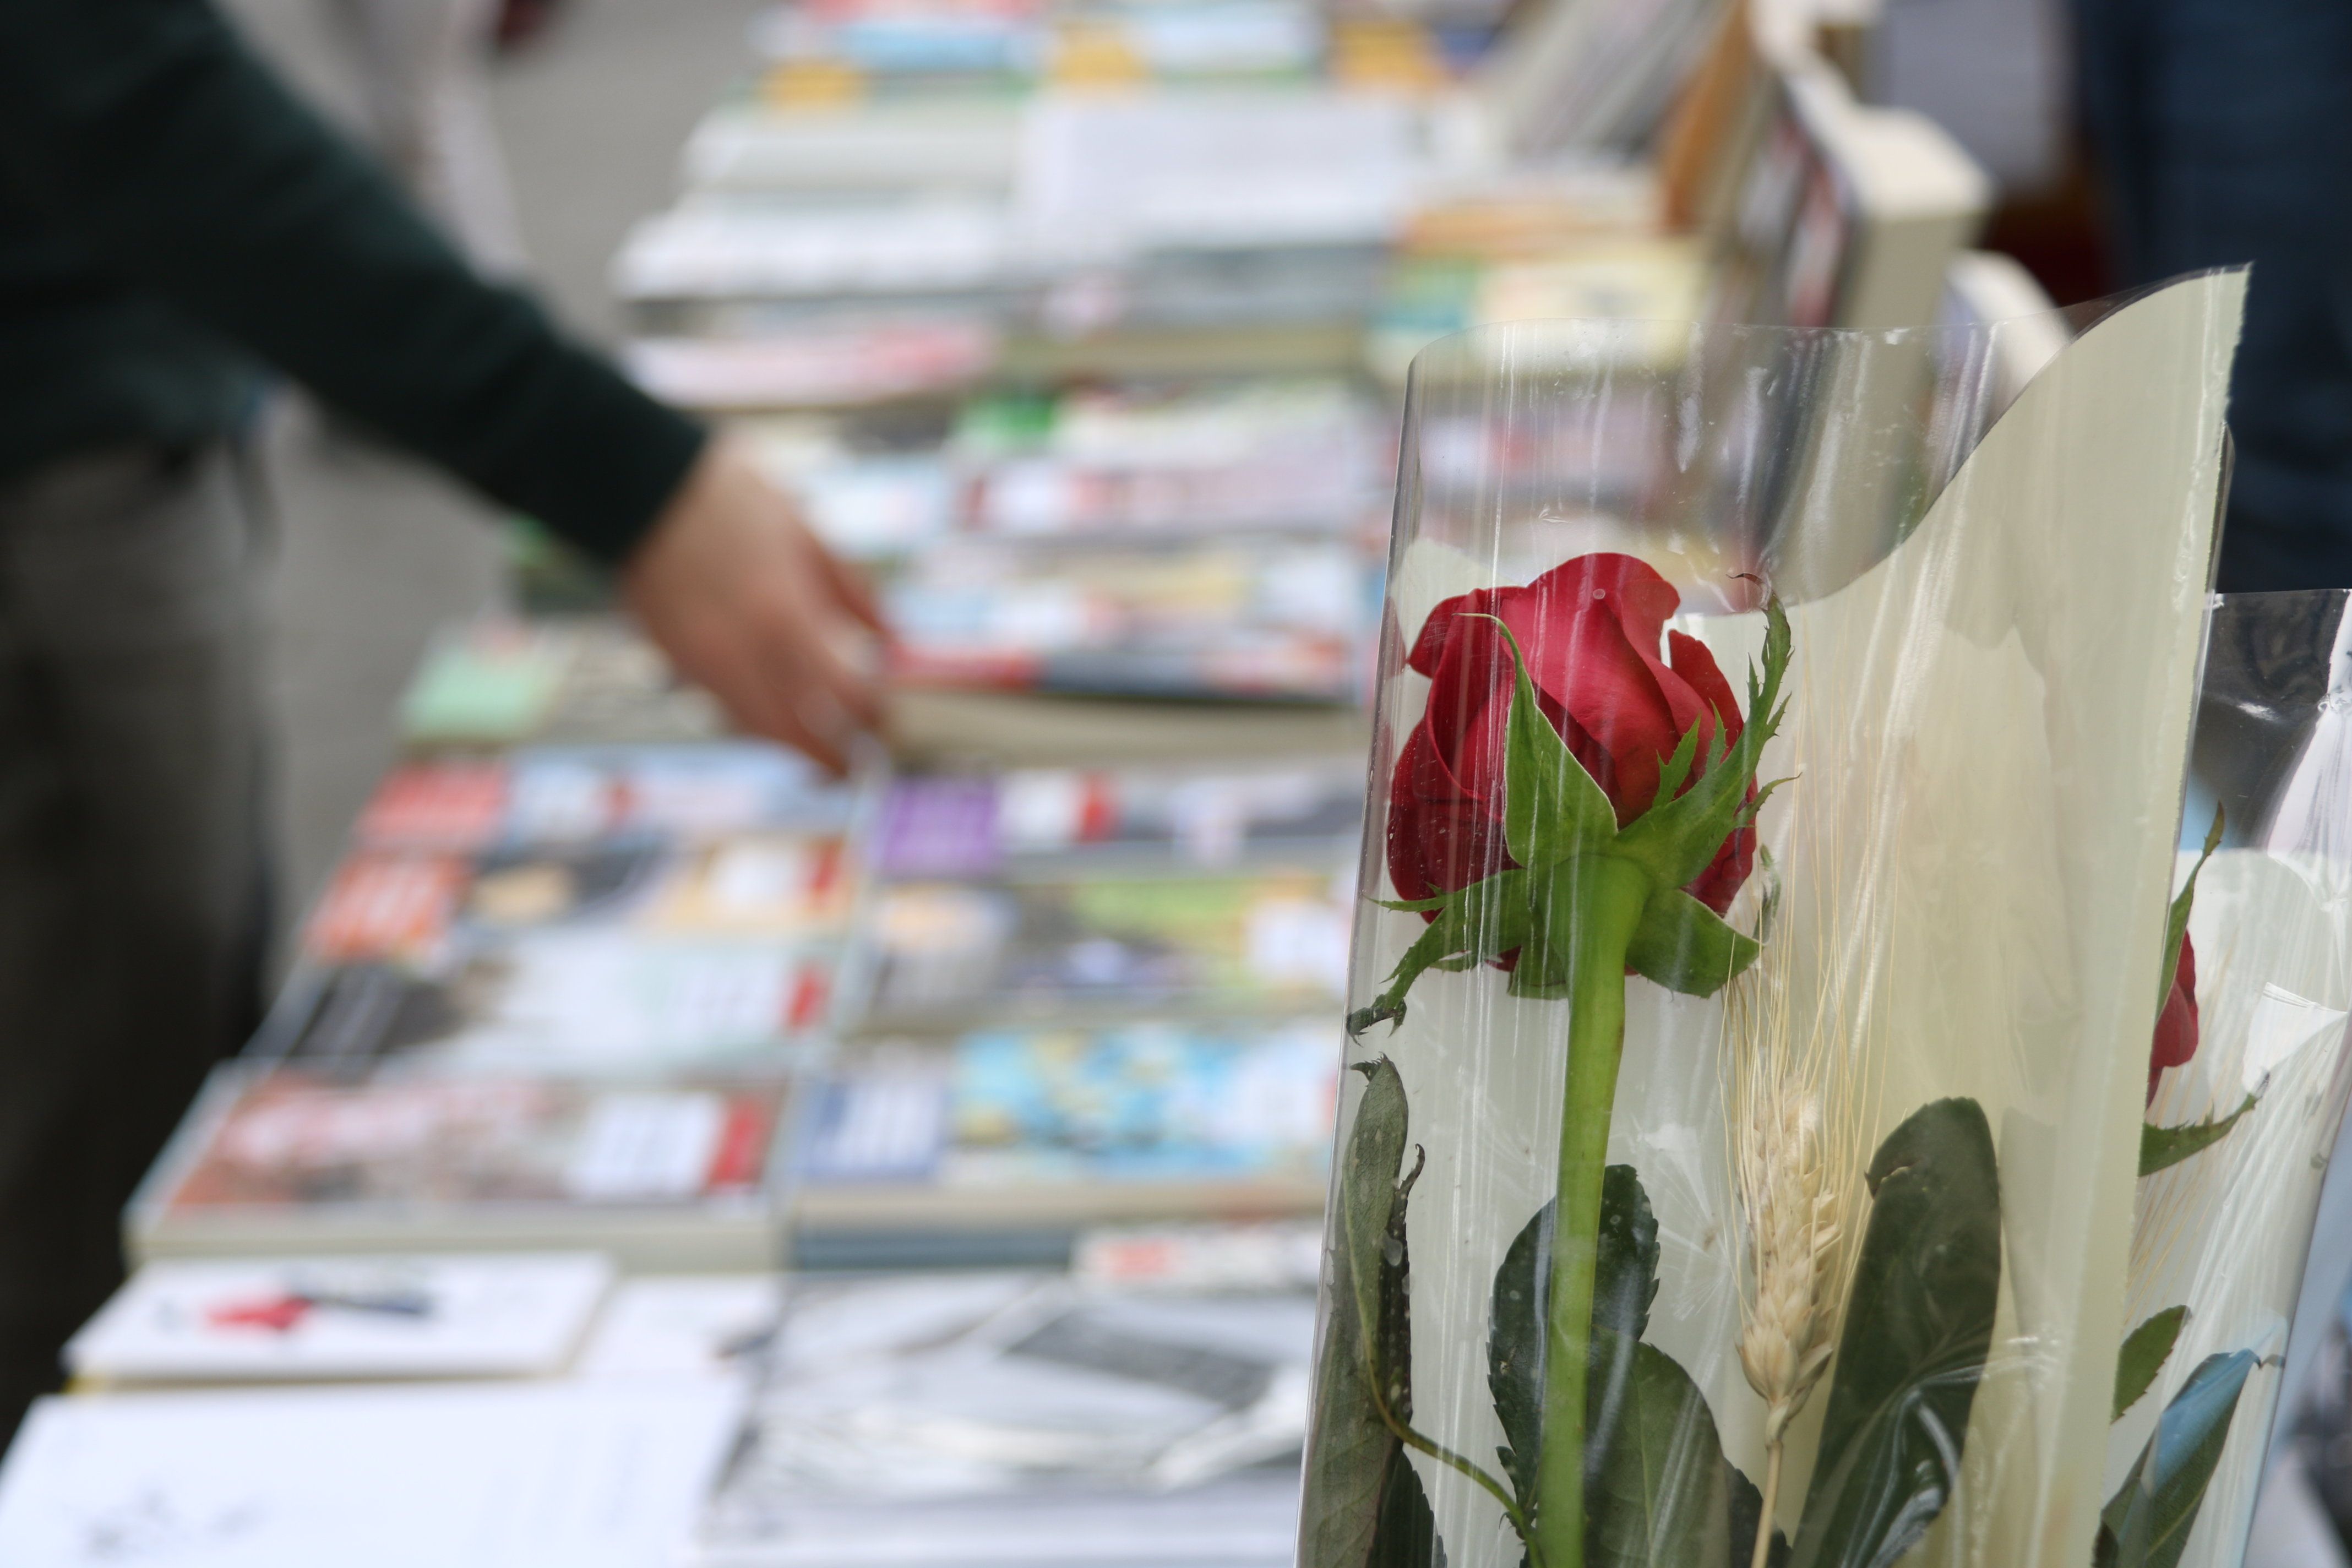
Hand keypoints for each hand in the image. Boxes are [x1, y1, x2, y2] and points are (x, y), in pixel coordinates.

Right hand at [622, 435, 887, 772]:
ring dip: (790, 747)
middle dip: (831, 761)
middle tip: (856, 772)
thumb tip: (892, 638)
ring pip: (753, 729)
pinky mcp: (674, 658)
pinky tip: (776, 715)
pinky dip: (754, 722)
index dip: (872, 716)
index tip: (887, 721)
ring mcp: (702, 660)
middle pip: (795, 732)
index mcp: (785, 614)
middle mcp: (743, 649)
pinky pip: (722, 708)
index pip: (843, 693)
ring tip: (819, 753)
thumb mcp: (806, 533)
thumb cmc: (732, 498)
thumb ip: (852, 591)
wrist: (638, 485)